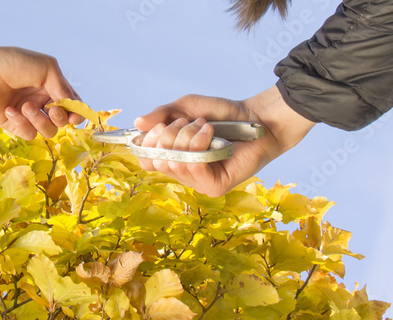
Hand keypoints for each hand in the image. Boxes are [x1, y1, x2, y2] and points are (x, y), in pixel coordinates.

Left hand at [0, 38, 83, 139]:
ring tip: (25, 106)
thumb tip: (73, 108)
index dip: (76, 113)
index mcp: (52, 87)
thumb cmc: (13, 63)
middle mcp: (42, 102)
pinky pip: (28, 134)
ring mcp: (28, 115)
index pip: (72, 105)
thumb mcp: (45, 68)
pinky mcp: (13, 125)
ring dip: (39, 120)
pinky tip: (9, 110)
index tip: (73, 115)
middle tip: (52, 109)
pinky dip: (21, 124)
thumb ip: (62, 88)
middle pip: (62, 122)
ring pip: (47, 131)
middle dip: (60, 118)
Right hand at [133, 86, 315, 196]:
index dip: (147, 143)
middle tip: (189, 122)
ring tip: (204, 126)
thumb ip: (161, 114)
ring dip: (187, 136)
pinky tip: (211, 133)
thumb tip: (137, 123)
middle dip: (169, 135)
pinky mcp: (215, 187)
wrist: (255, 117)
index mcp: (174, 158)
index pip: (146, 161)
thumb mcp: (185, 107)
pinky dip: (198, 144)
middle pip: (157, 161)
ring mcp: (199, 183)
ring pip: (174, 163)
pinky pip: (193, 167)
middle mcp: (184, 174)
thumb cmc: (222, 115)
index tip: (160, 125)